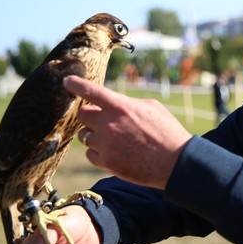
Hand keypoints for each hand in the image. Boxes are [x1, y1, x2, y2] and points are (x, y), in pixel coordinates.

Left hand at [64, 75, 191, 189]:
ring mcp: (105, 145)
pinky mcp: (106, 162)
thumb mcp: (151, 107)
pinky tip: (114, 151)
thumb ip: (128, 103)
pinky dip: (98, 151)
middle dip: (90, 115)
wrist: (175, 162)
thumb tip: (114, 104)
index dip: (76, 84)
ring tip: (114, 138)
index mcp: (121, 106)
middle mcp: (109, 124)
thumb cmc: (167, 132)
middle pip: (82, 115)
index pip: (90, 91)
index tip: (67, 81)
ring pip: (85, 135)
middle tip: (102, 118)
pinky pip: (90, 153)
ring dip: (94, 134)